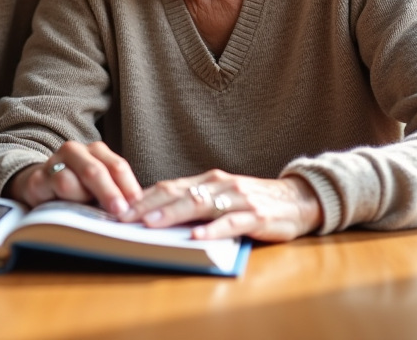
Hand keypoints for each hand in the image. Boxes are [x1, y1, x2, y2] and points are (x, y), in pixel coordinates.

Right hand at [9, 141, 142, 216]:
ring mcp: (54, 163)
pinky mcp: (38, 180)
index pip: (117, 166)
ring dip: (83, 199)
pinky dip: (64, 202)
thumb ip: (118, 193)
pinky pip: (51, 191)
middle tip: (120, 212)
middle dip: (109, 193)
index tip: (138, 205)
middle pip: (96, 171)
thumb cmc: (79, 189)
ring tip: (90, 212)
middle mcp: (75, 151)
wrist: (41, 186)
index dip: (129, 186)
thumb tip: (140, 210)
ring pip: (70, 181)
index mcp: (96, 151)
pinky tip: (71, 211)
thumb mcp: (100, 187)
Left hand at [121, 171, 321, 242]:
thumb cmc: (252, 201)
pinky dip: (212, 229)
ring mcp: (238, 198)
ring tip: (151, 224)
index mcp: (208, 180)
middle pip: (178, 193)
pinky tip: (196, 236)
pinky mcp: (256, 215)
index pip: (169, 186)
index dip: (143, 197)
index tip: (119, 209)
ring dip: (173, 214)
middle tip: (125, 218)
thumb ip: (195, 202)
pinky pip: (230, 222)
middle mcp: (219, 185)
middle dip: (149, 206)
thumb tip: (157, 214)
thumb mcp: (221, 197)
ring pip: (200, 204)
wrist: (297, 200)